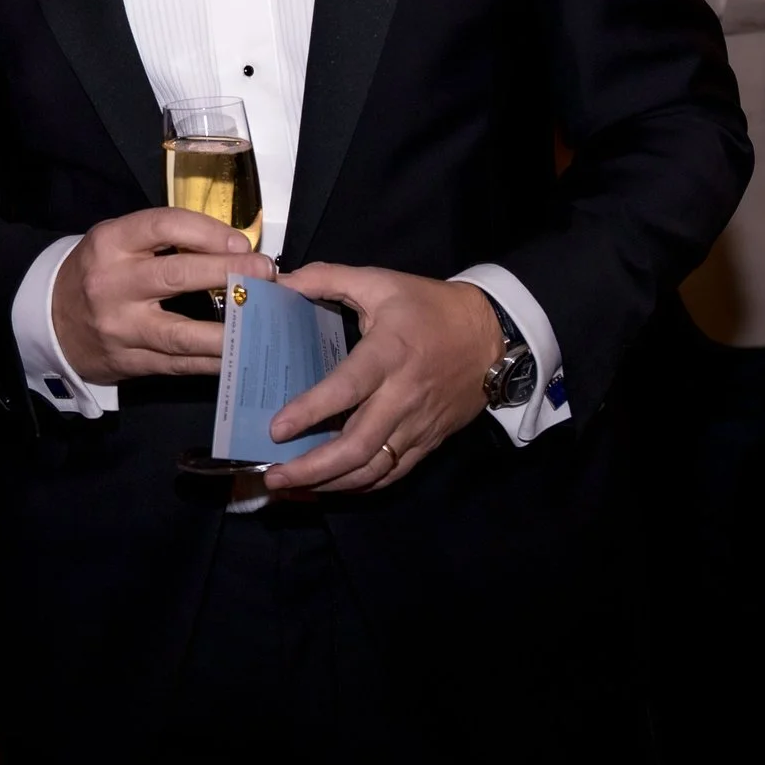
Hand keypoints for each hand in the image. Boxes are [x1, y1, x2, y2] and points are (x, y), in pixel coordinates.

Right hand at [49, 208, 278, 383]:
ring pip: (182, 333)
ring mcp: (121, 329)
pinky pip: (180, 365)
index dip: (207, 231)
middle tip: (266, 274)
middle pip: (178, 276)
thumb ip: (165, 241)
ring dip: (229, 329)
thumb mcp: (118, 242)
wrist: (52, 321)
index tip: (241, 242)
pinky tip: (242, 352)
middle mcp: (112, 284)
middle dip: (229, 273)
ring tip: (264, 321)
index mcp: (110, 243)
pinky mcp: (130, 363)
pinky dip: (214, 360)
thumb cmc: (99, 272)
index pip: (163, 226)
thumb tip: (234, 248)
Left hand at [262, 266, 501, 493]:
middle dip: (312, 468)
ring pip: (373, 469)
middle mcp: (402, 397)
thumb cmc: (429, 307)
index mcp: (389, 354)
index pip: (347, 389)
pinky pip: (392, 473)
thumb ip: (327, 278)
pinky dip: (359, 485)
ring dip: (330, 483)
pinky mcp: (428, 441)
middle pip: (358, 446)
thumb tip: (280, 282)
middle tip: (272, 476)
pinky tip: (330, 486)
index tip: (276, 429)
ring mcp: (417, 425)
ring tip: (292, 486)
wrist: (492, 335)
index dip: (311, 411)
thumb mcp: (379, 281)